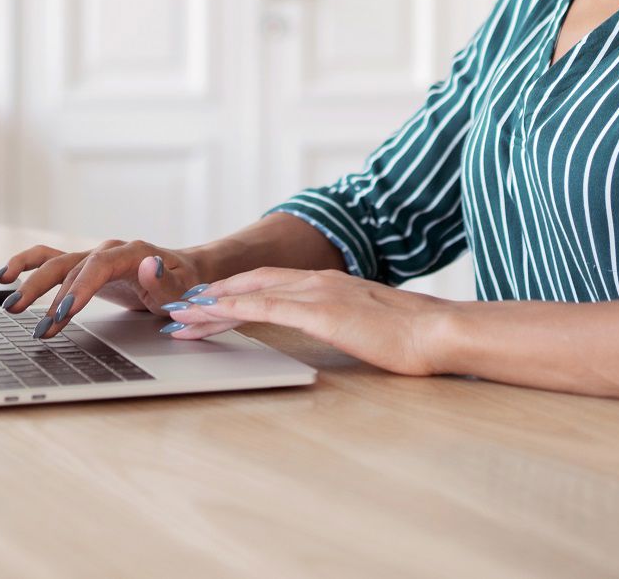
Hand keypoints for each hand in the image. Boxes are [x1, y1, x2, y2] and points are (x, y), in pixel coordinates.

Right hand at [0, 239, 203, 339]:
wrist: (183, 272)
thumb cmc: (184, 283)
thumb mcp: (183, 290)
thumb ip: (165, 282)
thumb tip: (147, 266)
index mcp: (132, 252)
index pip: (99, 266)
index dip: (80, 288)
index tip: (65, 311)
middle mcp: (108, 250)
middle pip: (70, 265)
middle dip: (48, 293)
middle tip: (32, 320)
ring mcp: (93, 256)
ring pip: (54, 263)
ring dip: (30, 283)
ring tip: (9, 304)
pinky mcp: (84, 267)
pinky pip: (51, 260)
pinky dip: (26, 265)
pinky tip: (4, 277)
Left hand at [161, 266, 455, 376]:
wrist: (439, 332)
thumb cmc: (416, 337)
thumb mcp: (374, 327)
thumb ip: (352, 323)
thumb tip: (345, 332)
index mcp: (331, 285)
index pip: (271, 283)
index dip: (236, 292)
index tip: (208, 305)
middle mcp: (318, 281)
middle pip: (251, 283)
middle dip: (212, 297)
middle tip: (179, 310)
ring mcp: (317, 292)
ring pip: (248, 292)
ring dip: (209, 305)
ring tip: (178, 317)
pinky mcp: (319, 311)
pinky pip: (263, 307)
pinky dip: (230, 308)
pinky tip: (208, 315)